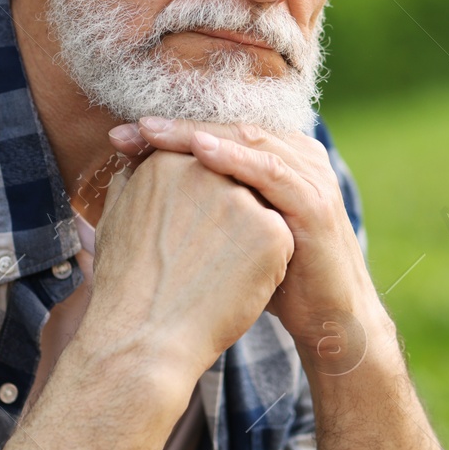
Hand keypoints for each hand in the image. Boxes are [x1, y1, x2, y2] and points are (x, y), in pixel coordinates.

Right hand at [80, 148, 295, 391]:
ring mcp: (241, 198)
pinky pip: (278, 240)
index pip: (200, 166)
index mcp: (168, 161)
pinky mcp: (271, 230)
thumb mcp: (116, 218)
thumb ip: (133, 182)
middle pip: (232, 184)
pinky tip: (236, 285)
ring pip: (258, 211)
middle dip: (224, 217)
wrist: (145, 337)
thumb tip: (138, 166)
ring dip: (246, 240)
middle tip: (201, 256)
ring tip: (215, 272)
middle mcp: (207, 170)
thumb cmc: (125, 285)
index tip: (187, 233)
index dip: (197, 204)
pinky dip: (264, 264)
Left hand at [110, 118, 379, 374]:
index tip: (120, 138)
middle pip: (228, 128)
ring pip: (246, 139)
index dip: (168, 131)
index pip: (217, 132)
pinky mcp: (314, 203)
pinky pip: (270, 171)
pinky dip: (233, 157)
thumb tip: (140, 186)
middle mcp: (298, 156)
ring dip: (194, 134)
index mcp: (278, 157)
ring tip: (150, 131)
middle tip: (126, 130)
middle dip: (173, 128)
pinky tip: (198, 151)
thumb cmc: (274, 279)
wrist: (328, 321)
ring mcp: (310, 176)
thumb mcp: (235, 232)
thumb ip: (205, 202)